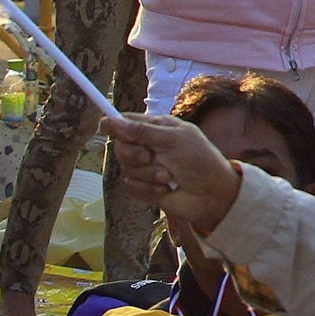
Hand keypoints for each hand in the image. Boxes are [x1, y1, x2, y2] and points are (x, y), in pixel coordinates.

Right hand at [102, 113, 242, 232]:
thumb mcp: (173, 140)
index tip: (103, 126)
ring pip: (125, 168)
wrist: (211, 194)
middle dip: (132, 154)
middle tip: (149, 157)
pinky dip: (147, 189)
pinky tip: (164, 189)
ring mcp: (146, 168)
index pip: (128, 122)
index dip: (114, 123)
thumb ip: (142, 132)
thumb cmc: (199, 160)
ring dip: (147, 174)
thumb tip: (112, 121)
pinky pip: (130, 186)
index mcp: (158, 128)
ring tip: (167, 176)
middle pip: (121, 146)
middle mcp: (150, 146)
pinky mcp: (144, 188)